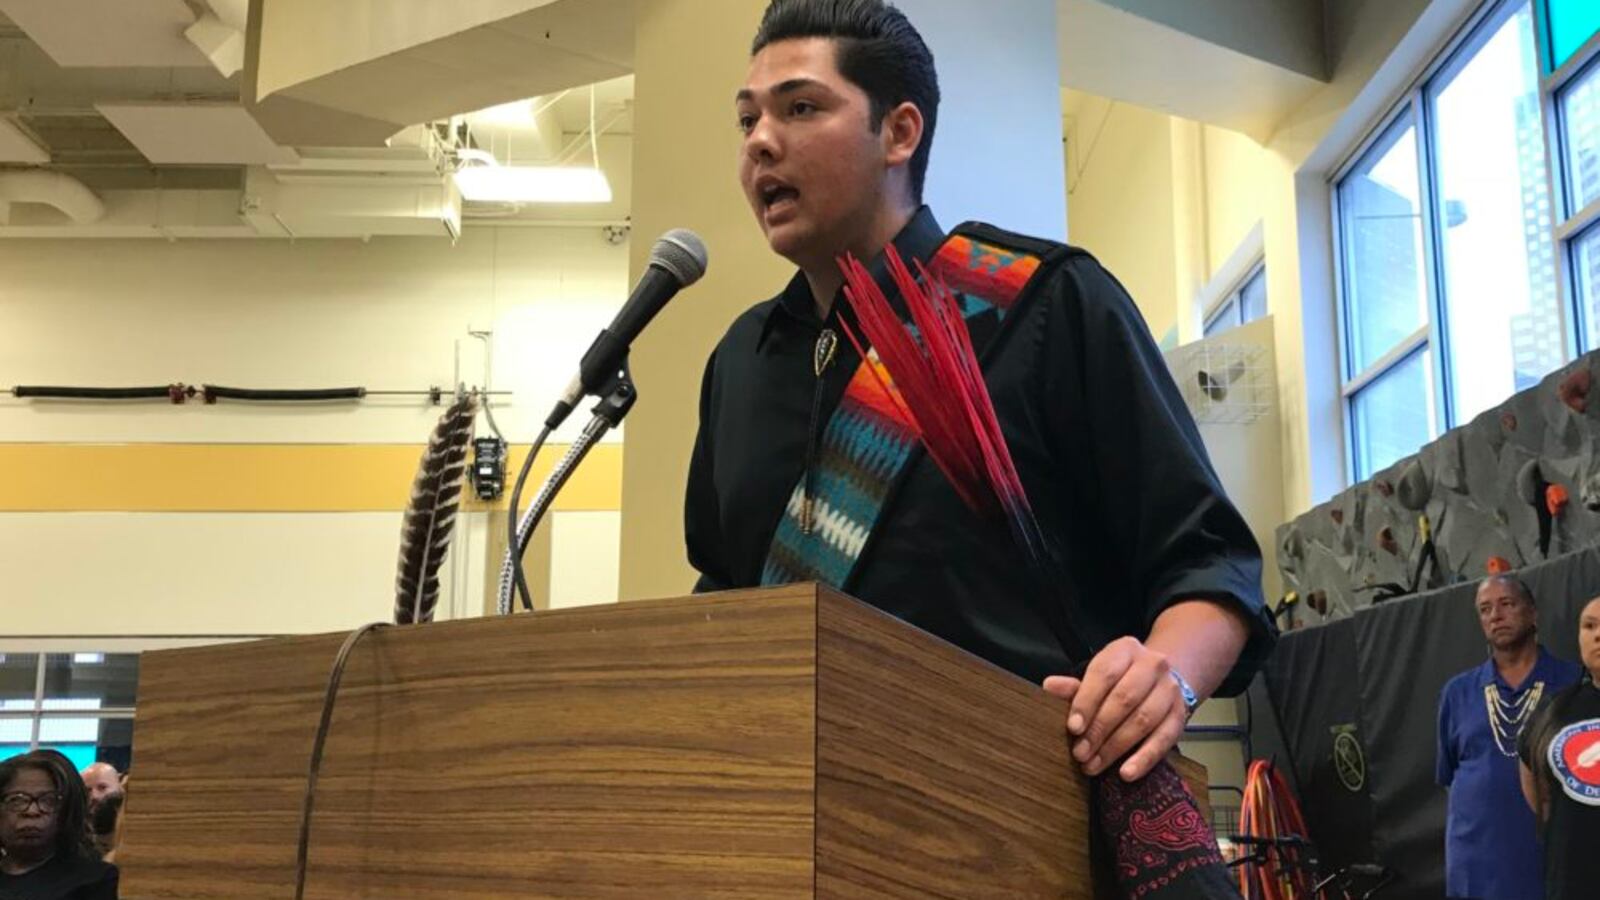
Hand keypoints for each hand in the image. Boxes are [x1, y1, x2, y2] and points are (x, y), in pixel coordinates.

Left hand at [1042, 636, 1186, 781]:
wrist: (1160, 680)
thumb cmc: (1119, 680)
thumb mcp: (1097, 676)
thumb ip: (1075, 686)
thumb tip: (1049, 686)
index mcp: (1125, 650)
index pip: (1104, 674)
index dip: (1086, 701)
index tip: (1073, 727)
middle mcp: (1153, 665)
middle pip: (1124, 699)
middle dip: (1099, 729)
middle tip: (1079, 753)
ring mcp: (1170, 691)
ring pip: (1142, 721)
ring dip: (1115, 747)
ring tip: (1093, 765)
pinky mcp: (1180, 716)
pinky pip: (1163, 740)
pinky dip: (1144, 759)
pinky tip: (1126, 773)